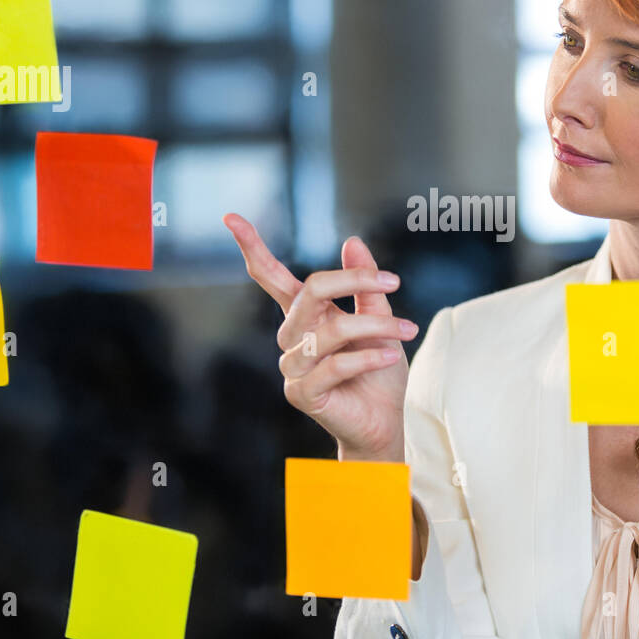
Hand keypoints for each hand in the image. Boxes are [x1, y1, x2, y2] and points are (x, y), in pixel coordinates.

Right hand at [223, 214, 417, 462]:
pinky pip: (335, 365)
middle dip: (353, 281)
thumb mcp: (379, 320)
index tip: (231, 217)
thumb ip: (365, 286)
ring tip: (408, 329)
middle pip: (309, 292)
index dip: (252, 247)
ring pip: (331, 330)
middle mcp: (292, 337)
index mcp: (305, 315)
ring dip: (376, 327)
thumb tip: (351, 241)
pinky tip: (390, 356)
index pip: (271, 278)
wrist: (384, 422)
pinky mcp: (302, 393)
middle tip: (393, 282)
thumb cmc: (378, 372)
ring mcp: (293, 366)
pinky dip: (368, 357)